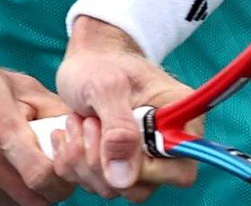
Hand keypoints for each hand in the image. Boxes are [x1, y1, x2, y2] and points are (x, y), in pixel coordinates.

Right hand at [0, 58, 75, 205]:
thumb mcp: (5, 80)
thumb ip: (45, 104)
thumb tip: (79, 125)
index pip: (44, 174)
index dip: (64, 178)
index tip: (67, 167)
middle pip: (33, 199)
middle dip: (50, 190)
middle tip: (50, 173)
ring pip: (14, 205)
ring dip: (24, 192)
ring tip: (19, 166)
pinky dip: (0, 194)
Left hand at [51, 17, 199, 200]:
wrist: (84, 61)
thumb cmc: (100, 65)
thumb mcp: (107, 88)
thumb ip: (118, 129)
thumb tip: (124, 177)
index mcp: (180, 120)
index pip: (180, 170)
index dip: (143, 167)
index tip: (112, 138)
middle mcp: (165, 145)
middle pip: (142, 187)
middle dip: (103, 163)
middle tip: (88, 123)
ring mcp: (140, 159)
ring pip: (116, 189)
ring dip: (84, 161)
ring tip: (77, 122)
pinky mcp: (116, 166)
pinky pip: (95, 184)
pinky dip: (73, 164)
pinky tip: (71, 133)